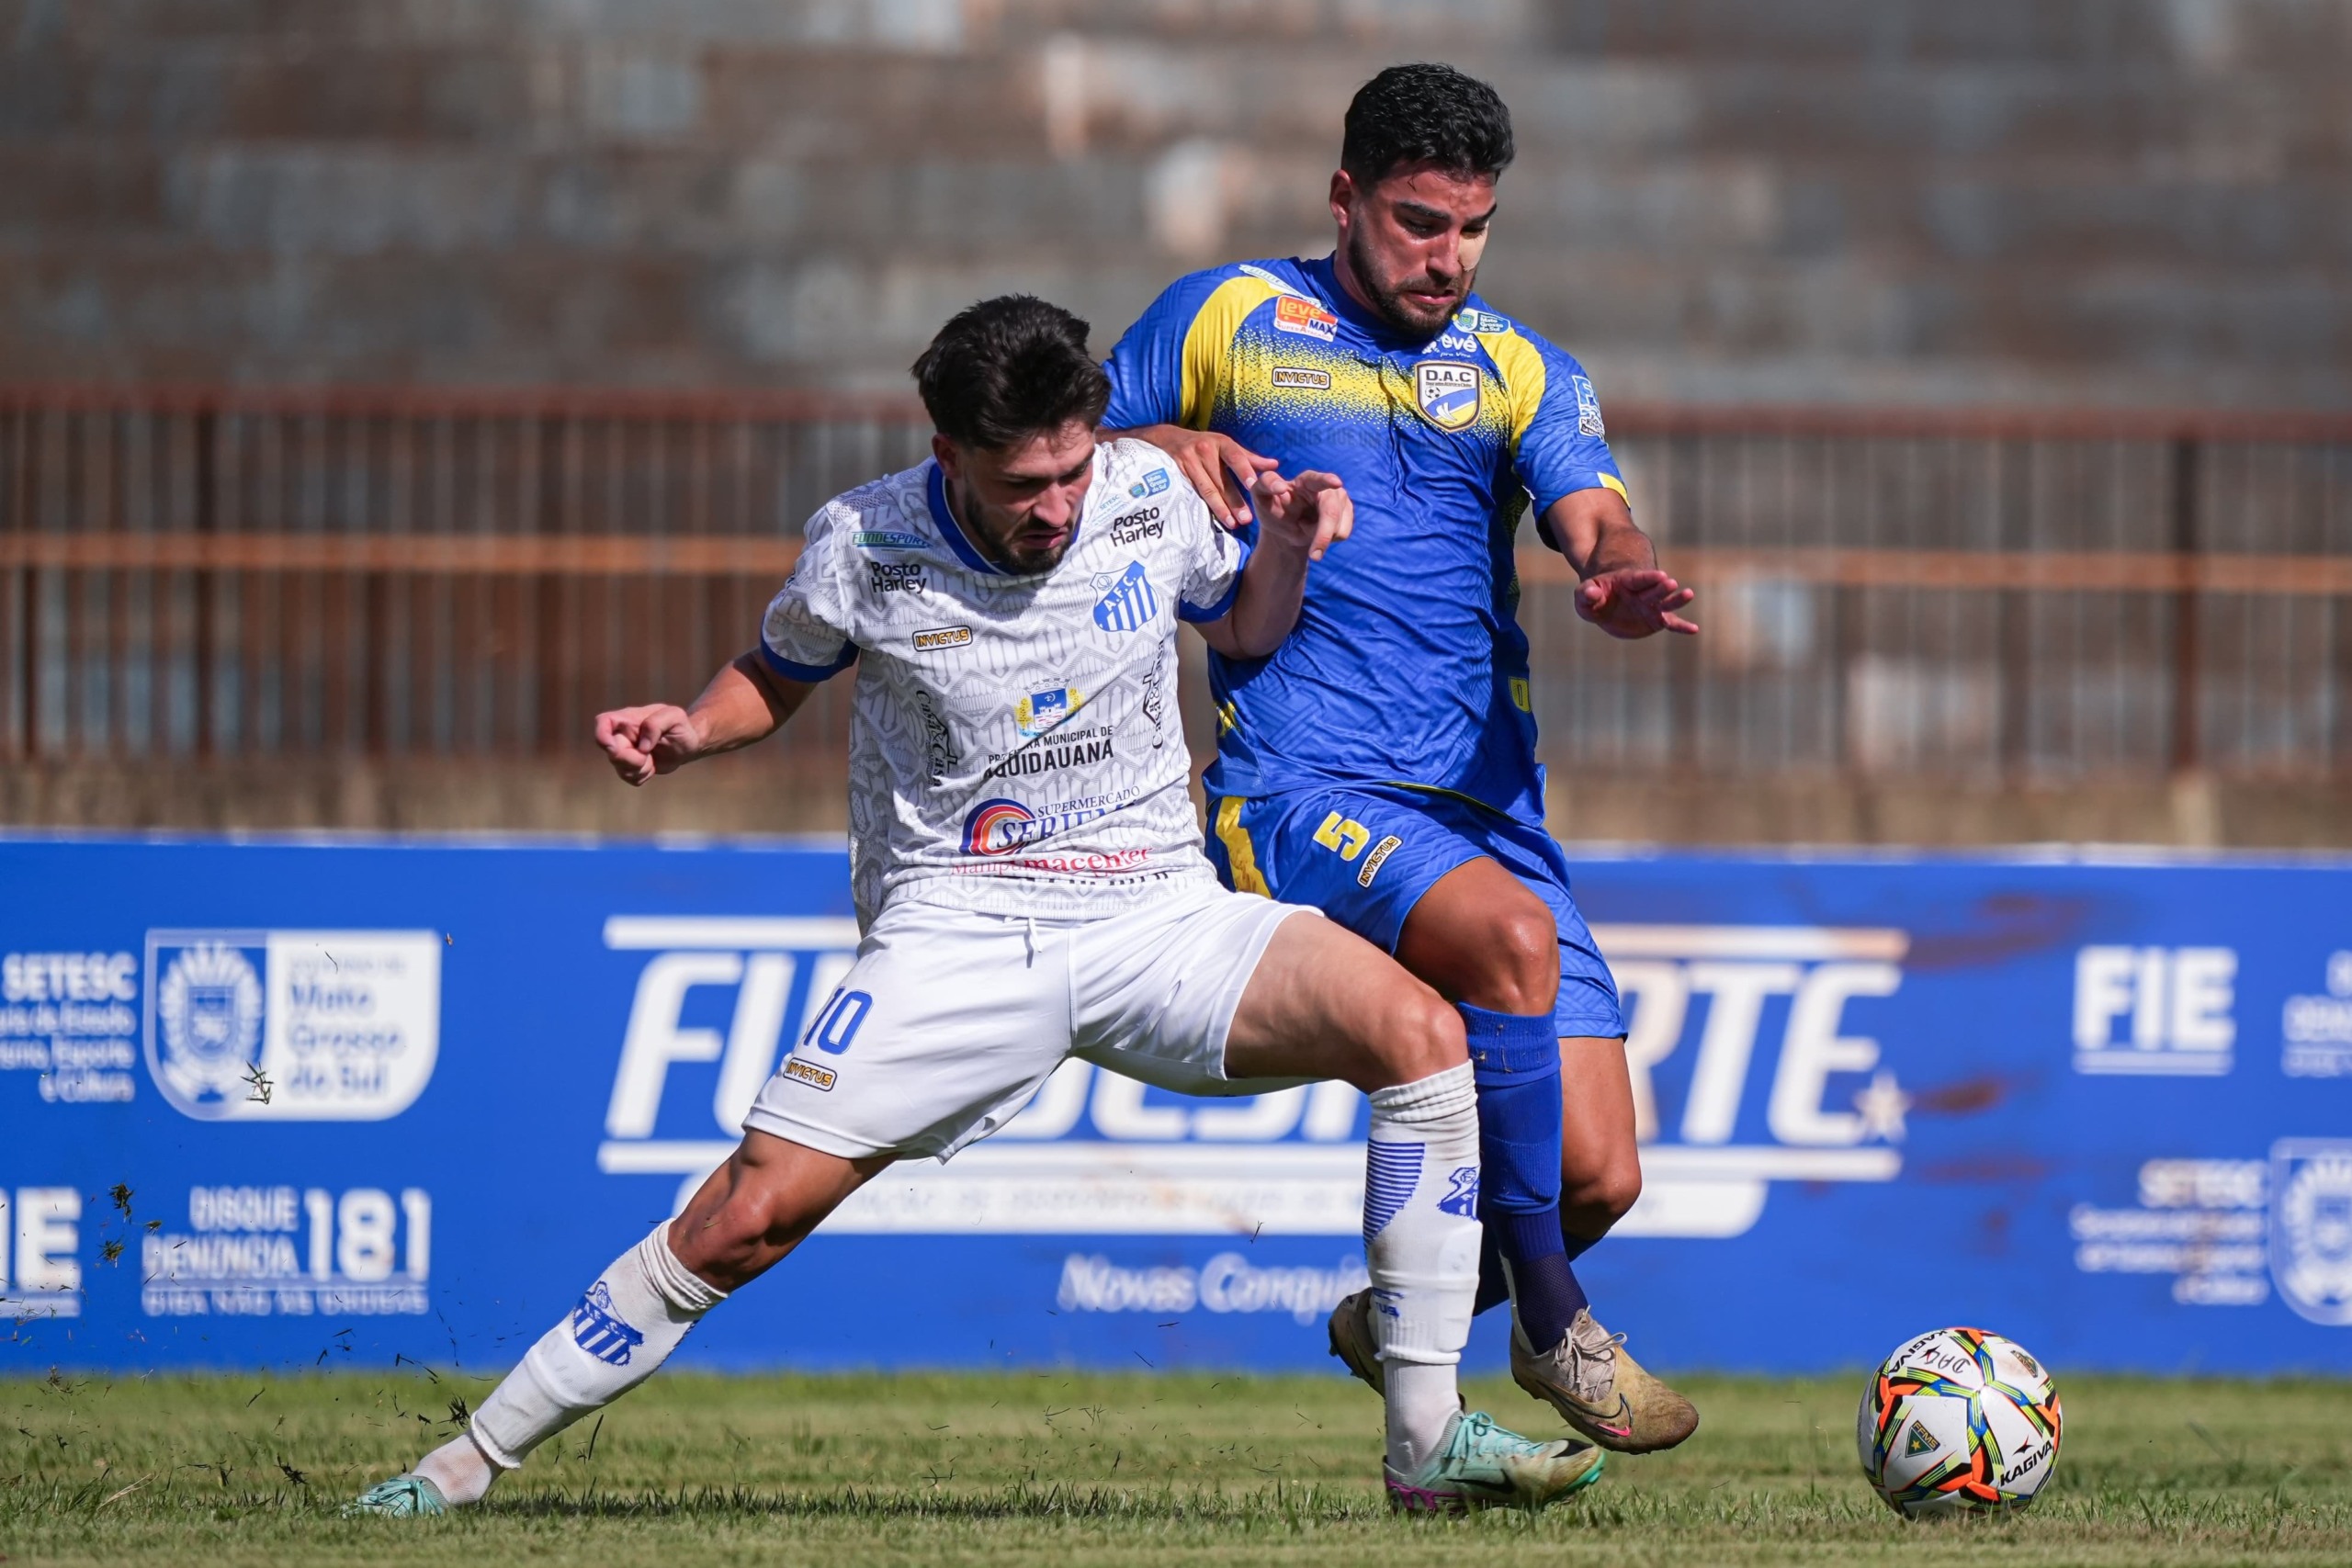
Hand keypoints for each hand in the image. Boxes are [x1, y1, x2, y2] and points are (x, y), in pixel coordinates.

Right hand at [595, 704, 701, 784]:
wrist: (687, 745)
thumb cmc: (680, 726)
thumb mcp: (675, 716)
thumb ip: (656, 724)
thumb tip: (642, 745)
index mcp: (628, 719)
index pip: (603, 721)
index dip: (601, 735)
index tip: (613, 746)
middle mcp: (622, 735)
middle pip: (612, 751)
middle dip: (631, 759)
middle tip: (648, 754)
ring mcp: (625, 752)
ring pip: (620, 768)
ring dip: (640, 768)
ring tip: (653, 758)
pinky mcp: (631, 767)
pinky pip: (630, 778)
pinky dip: (643, 776)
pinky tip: (652, 766)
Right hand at [1131, 425, 1280, 529]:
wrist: (1166, 439)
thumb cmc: (1203, 445)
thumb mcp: (1224, 445)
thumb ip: (1249, 457)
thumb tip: (1274, 465)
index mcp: (1220, 442)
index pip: (1234, 456)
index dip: (1243, 469)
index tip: (1253, 484)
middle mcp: (1204, 450)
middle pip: (1221, 479)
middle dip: (1234, 500)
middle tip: (1247, 519)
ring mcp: (1187, 462)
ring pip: (1206, 489)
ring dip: (1220, 508)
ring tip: (1232, 523)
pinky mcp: (1175, 474)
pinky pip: (1191, 493)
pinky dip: (1201, 506)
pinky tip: (1210, 519)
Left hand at [1249, 469, 1352, 560]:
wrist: (1284, 527)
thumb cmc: (1272, 508)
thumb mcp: (1260, 496)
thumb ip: (1265, 484)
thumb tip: (1281, 487)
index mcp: (1307, 480)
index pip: (1318, 479)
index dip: (1327, 480)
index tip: (1335, 483)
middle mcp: (1328, 487)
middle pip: (1330, 512)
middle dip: (1323, 535)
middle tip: (1314, 556)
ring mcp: (1341, 499)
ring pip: (1338, 526)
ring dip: (1319, 536)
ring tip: (1305, 525)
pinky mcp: (1348, 513)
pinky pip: (1343, 533)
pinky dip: (1328, 540)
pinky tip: (1317, 530)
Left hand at [1575, 568, 1697, 638]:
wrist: (1605, 605)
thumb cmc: (1594, 596)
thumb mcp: (1584, 595)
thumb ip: (1586, 593)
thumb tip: (1592, 593)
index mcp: (1627, 581)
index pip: (1639, 579)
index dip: (1648, 578)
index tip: (1660, 575)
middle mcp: (1643, 592)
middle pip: (1654, 589)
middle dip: (1662, 587)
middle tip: (1671, 583)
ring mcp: (1651, 606)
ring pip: (1666, 603)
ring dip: (1676, 600)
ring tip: (1689, 594)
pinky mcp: (1656, 620)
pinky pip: (1670, 623)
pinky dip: (1681, 627)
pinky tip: (1694, 629)